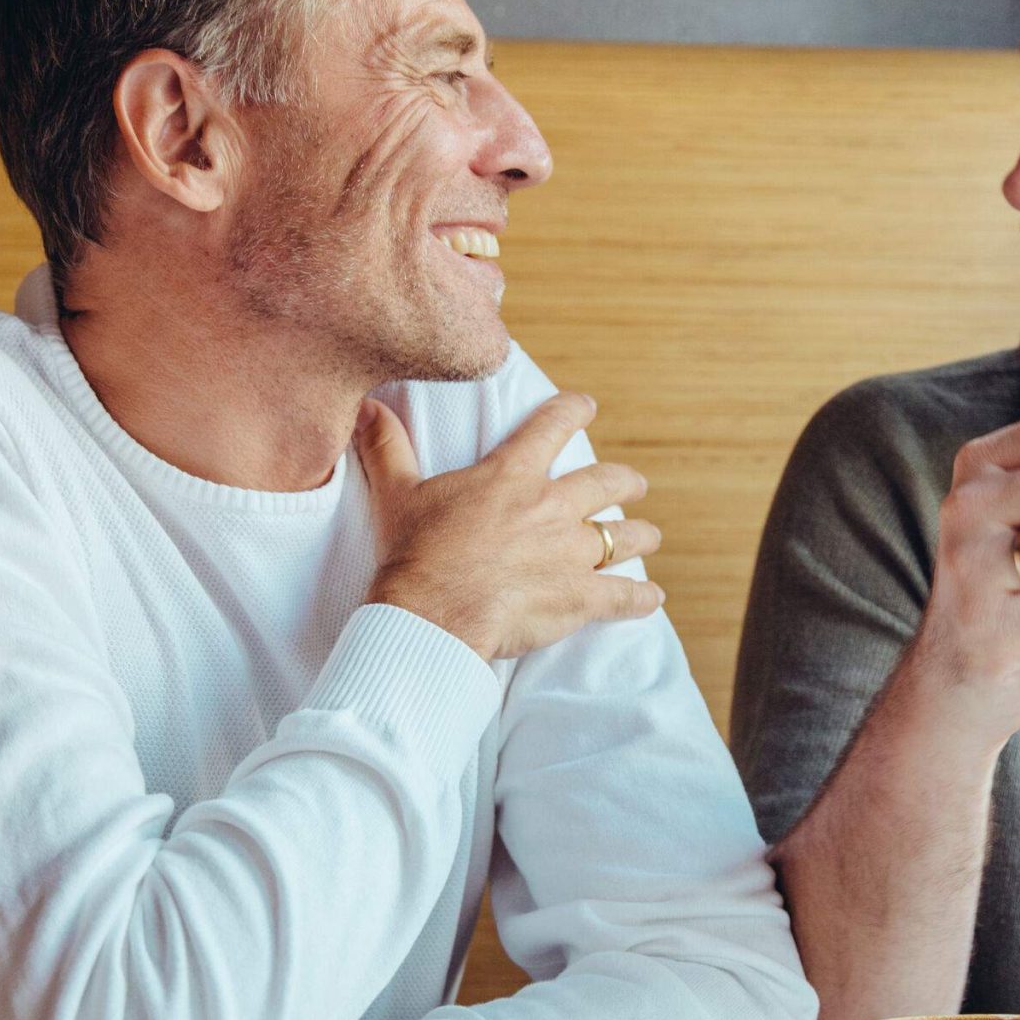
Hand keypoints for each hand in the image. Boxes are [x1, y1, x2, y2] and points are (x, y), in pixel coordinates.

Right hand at [358, 392, 664, 659]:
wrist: (433, 614)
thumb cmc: (414, 555)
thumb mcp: (396, 494)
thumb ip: (387, 448)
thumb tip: (366, 408)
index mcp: (510, 476)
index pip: (551, 426)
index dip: (573, 411)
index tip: (587, 405)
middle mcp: (550, 507)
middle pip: (604, 483)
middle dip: (623, 482)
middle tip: (634, 484)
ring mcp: (570, 552)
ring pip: (622, 536)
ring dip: (639, 535)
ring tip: (650, 536)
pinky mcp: (579, 596)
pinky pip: (623, 596)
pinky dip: (641, 598)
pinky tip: (653, 599)